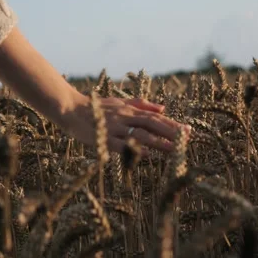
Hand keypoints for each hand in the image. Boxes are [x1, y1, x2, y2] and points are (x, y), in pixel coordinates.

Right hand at [60, 95, 191, 155]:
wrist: (70, 109)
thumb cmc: (95, 107)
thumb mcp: (119, 102)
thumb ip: (140, 104)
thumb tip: (163, 108)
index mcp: (129, 110)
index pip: (154, 117)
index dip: (171, 124)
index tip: (187, 130)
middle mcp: (124, 118)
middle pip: (151, 124)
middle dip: (170, 131)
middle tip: (186, 139)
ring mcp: (114, 128)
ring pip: (140, 134)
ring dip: (158, 141)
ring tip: (173, 149)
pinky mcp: (104, 138)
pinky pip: (122, 145)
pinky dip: (135, 149)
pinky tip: (147, 155)